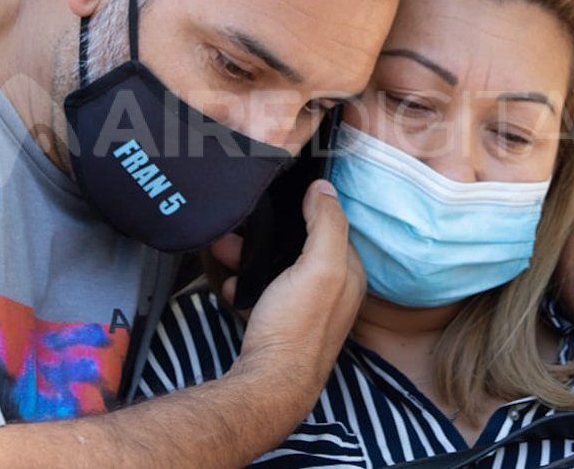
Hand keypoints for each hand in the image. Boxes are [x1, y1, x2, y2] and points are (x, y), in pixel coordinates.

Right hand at [224, 180, 365, 412]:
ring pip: (277, 268)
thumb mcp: (319, 267)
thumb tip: (324, 188)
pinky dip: (245, 285)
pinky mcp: (282, 325)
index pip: (332, 226)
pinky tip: (231, 286)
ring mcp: (306, 310)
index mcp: (349, 275)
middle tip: (240, 227)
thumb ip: (326, 224)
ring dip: (250, 257)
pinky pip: (263, 293)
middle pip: (299, 246)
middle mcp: (333, 292)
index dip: (305, 210)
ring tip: (224, 250)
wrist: (267, 384)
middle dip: (268, 235)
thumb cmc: (296, 327)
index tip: (277, 199)